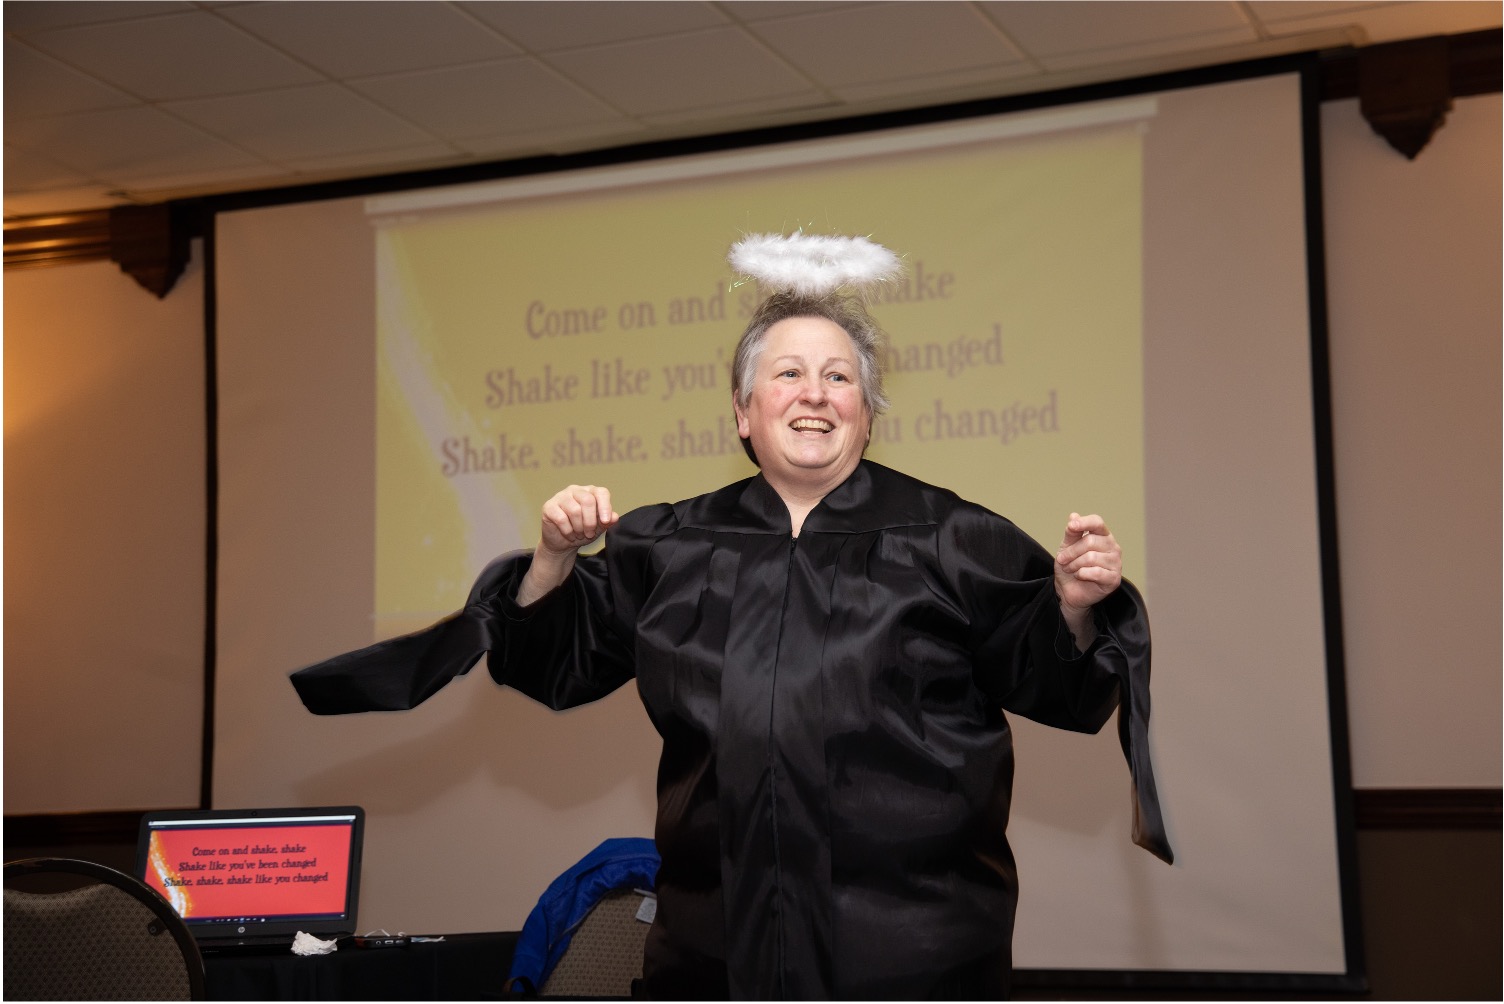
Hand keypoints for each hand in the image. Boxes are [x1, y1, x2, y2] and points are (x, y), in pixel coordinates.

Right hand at [538, 484, 616, 557]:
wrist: (562, 543)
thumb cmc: (582, 531)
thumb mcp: (598, 528)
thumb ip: (607, 521)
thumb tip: (615, 517)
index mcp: (590, 492)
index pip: (601, 492)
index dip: (605, 507)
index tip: (605, 521)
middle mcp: (575, 490)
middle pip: (588, 501)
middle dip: (590, 521)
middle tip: (589, 533)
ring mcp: (561, 497)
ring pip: (575, 510)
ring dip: (579, 528)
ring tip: (579, 534)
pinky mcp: (549, 506)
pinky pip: (561, 518)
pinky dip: (568, 531)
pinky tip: (569, 535)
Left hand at [1055, 513, 1121, 644]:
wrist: (1068, 590)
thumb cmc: (1070, 566)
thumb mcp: (1066, 547)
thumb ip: (1072, 533)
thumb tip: (1074, 515)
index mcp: (1102, 535)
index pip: (1097, 522)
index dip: (1084, 522)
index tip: (1071, 527)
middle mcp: (1113, 547)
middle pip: (1090, 541)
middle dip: (1071, 552)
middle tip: (1062, 560)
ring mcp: (1116, 563)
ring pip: (1091, 557)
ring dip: (1074, 564)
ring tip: (1070, 569)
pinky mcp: (1114, 579)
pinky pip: (1096, 572)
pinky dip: (1082, 574)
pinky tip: (1080, 576)